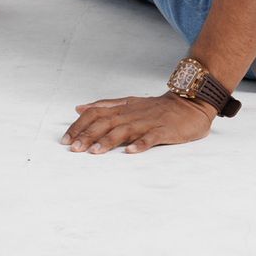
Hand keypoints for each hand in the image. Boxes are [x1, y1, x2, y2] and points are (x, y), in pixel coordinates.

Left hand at [60, 91, 215, 153]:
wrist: (189, 103)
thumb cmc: (157, 107)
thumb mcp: (129, 102)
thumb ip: (105, 105)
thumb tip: (80, 108)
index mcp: (123, 108)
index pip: (96, 113)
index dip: (80, 125)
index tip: (65, 140)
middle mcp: (132, 114)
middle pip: (106, 122)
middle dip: (88, 135)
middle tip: (74, 149)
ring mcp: (148, 122)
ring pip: (125, 130)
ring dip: (109, 140)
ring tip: (95, 152)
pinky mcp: (163, 130)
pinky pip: (151, 137)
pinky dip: (141, 144)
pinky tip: (131, 152)